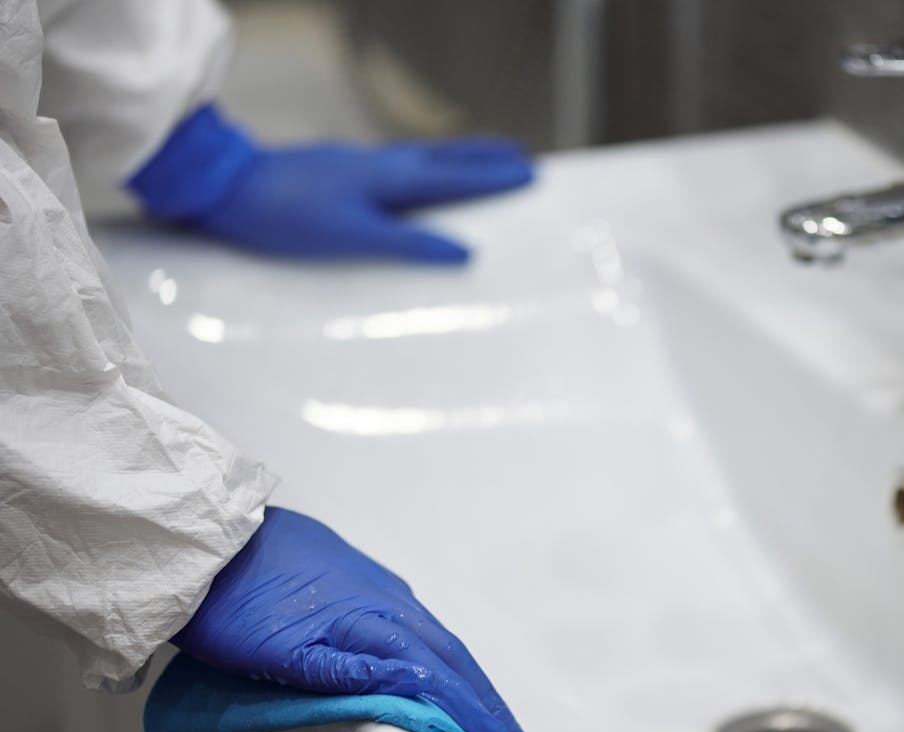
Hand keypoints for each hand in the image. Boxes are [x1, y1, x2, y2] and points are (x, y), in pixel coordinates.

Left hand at [128, 105, 533, 263]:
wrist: (224, 188)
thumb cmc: (284, 216)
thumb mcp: (351, 237)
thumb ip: (409, 245)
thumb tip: (463, 251)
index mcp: (389, 180)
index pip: (455, 179)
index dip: (493, 178)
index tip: (531, 174)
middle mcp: (379, 165)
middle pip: (445, 160)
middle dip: (485, 160)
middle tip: (521, 158)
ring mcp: (358, 165)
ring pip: (422, 159)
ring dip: (457, 159)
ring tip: (481, 160)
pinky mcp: (338, 171)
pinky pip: (398, 166)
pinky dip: (424, 167)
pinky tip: (415, 176)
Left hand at [173, 506, 540, 731]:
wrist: (206, 541)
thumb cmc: (231, 601)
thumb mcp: (282, 651)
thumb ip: (349, 672)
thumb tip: (417, 687)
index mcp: (372, 622)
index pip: (440, 682)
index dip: (480, 723)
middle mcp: (388, 601)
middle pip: (456, 663)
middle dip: (494, 711)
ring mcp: (379, 588)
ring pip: (442, 644)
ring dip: (475, 687)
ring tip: (495, 723)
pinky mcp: (365, 583)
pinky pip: (423, 627)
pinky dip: (447, 660)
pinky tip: (446, 674)